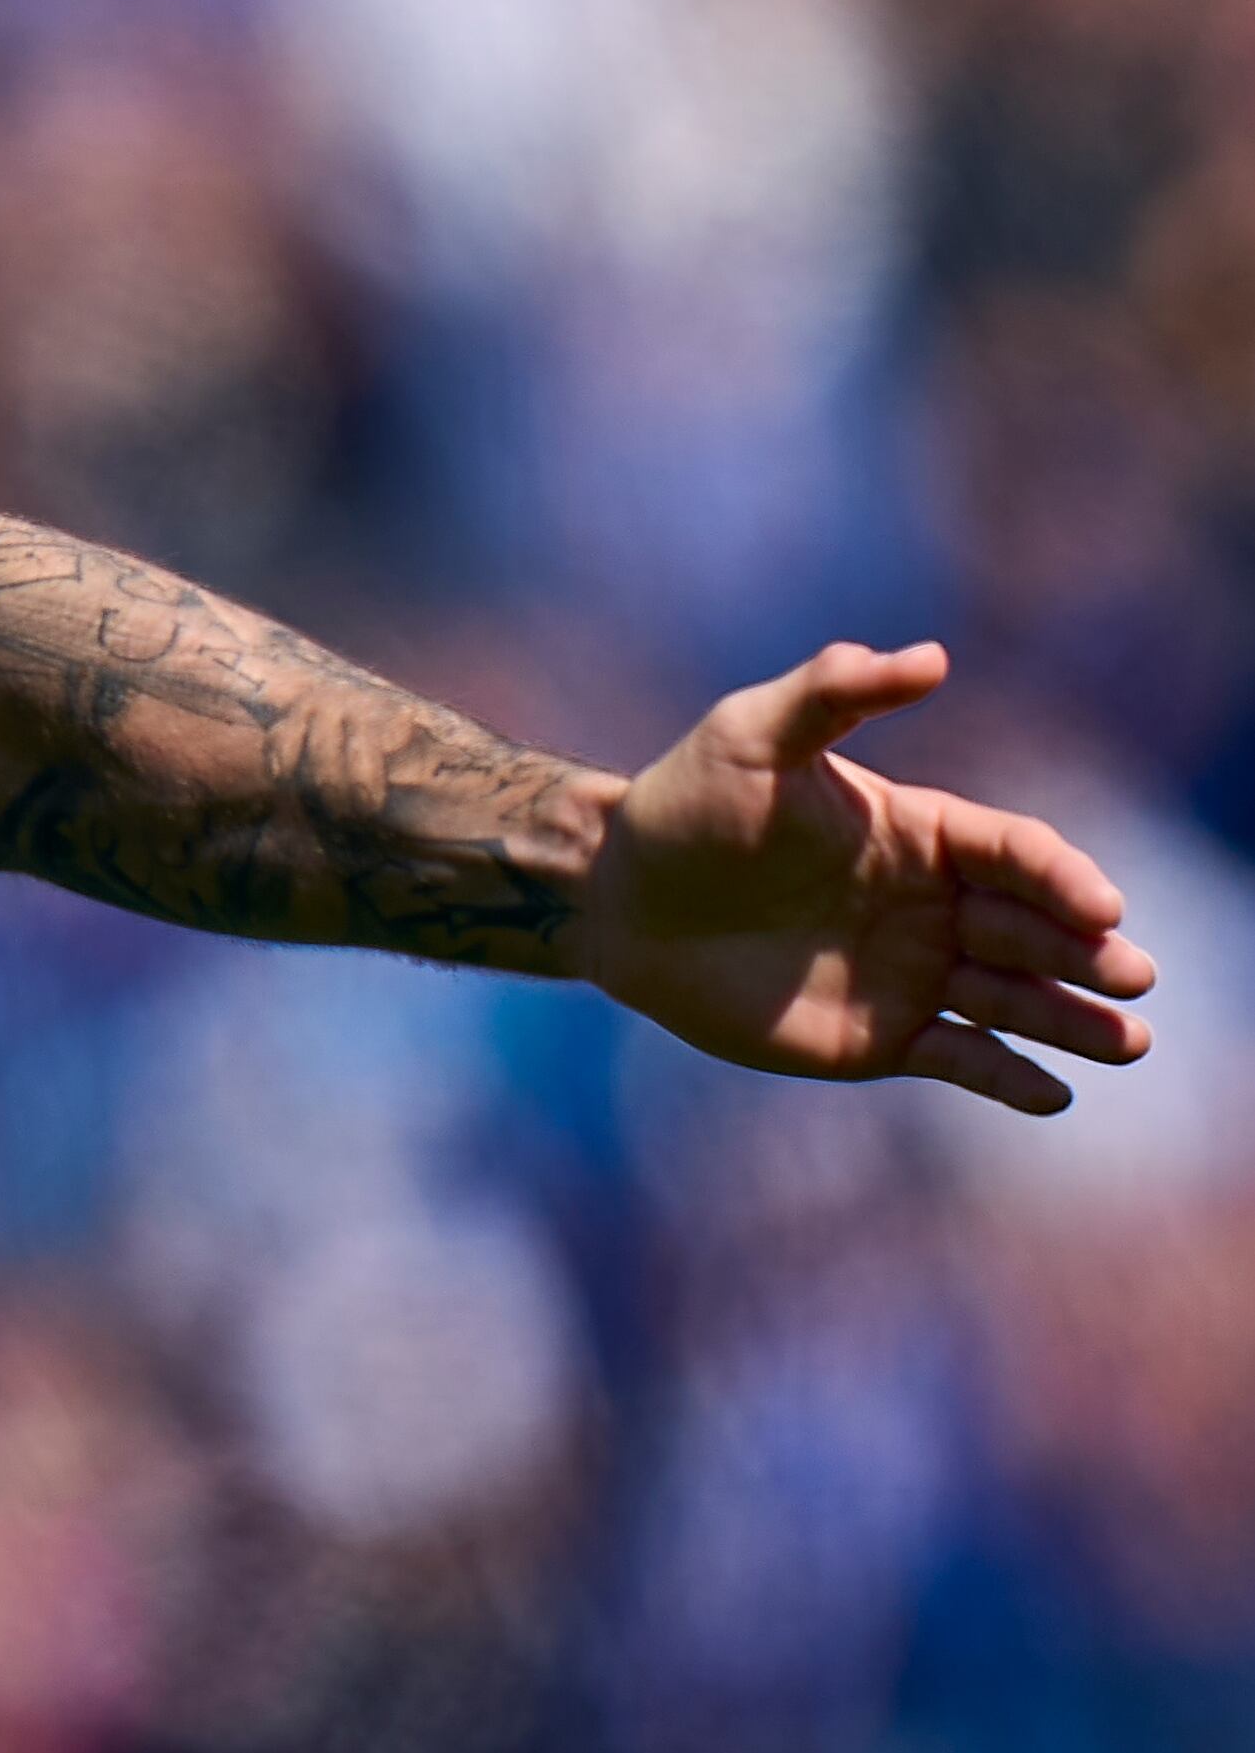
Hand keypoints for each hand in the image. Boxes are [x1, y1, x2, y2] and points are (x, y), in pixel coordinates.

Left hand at [572, 642, 1158, 1115]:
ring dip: (1072, 1022)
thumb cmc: (687, 803)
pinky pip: (960, 1059)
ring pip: (1014, 1000)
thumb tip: (930, 655)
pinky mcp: (880, 1037)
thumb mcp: (752, 733)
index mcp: (923, 834)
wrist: (619, 894)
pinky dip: (1006, 1078)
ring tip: (1128, 1042)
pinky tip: (1052, 1096)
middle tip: (1133, 977)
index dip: (1061, 878)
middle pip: (1033, 931)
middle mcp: (935, 904)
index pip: (1015, 854)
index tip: (1099, 904)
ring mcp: (913, 973)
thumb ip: (835, 691)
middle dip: (1088, 954)